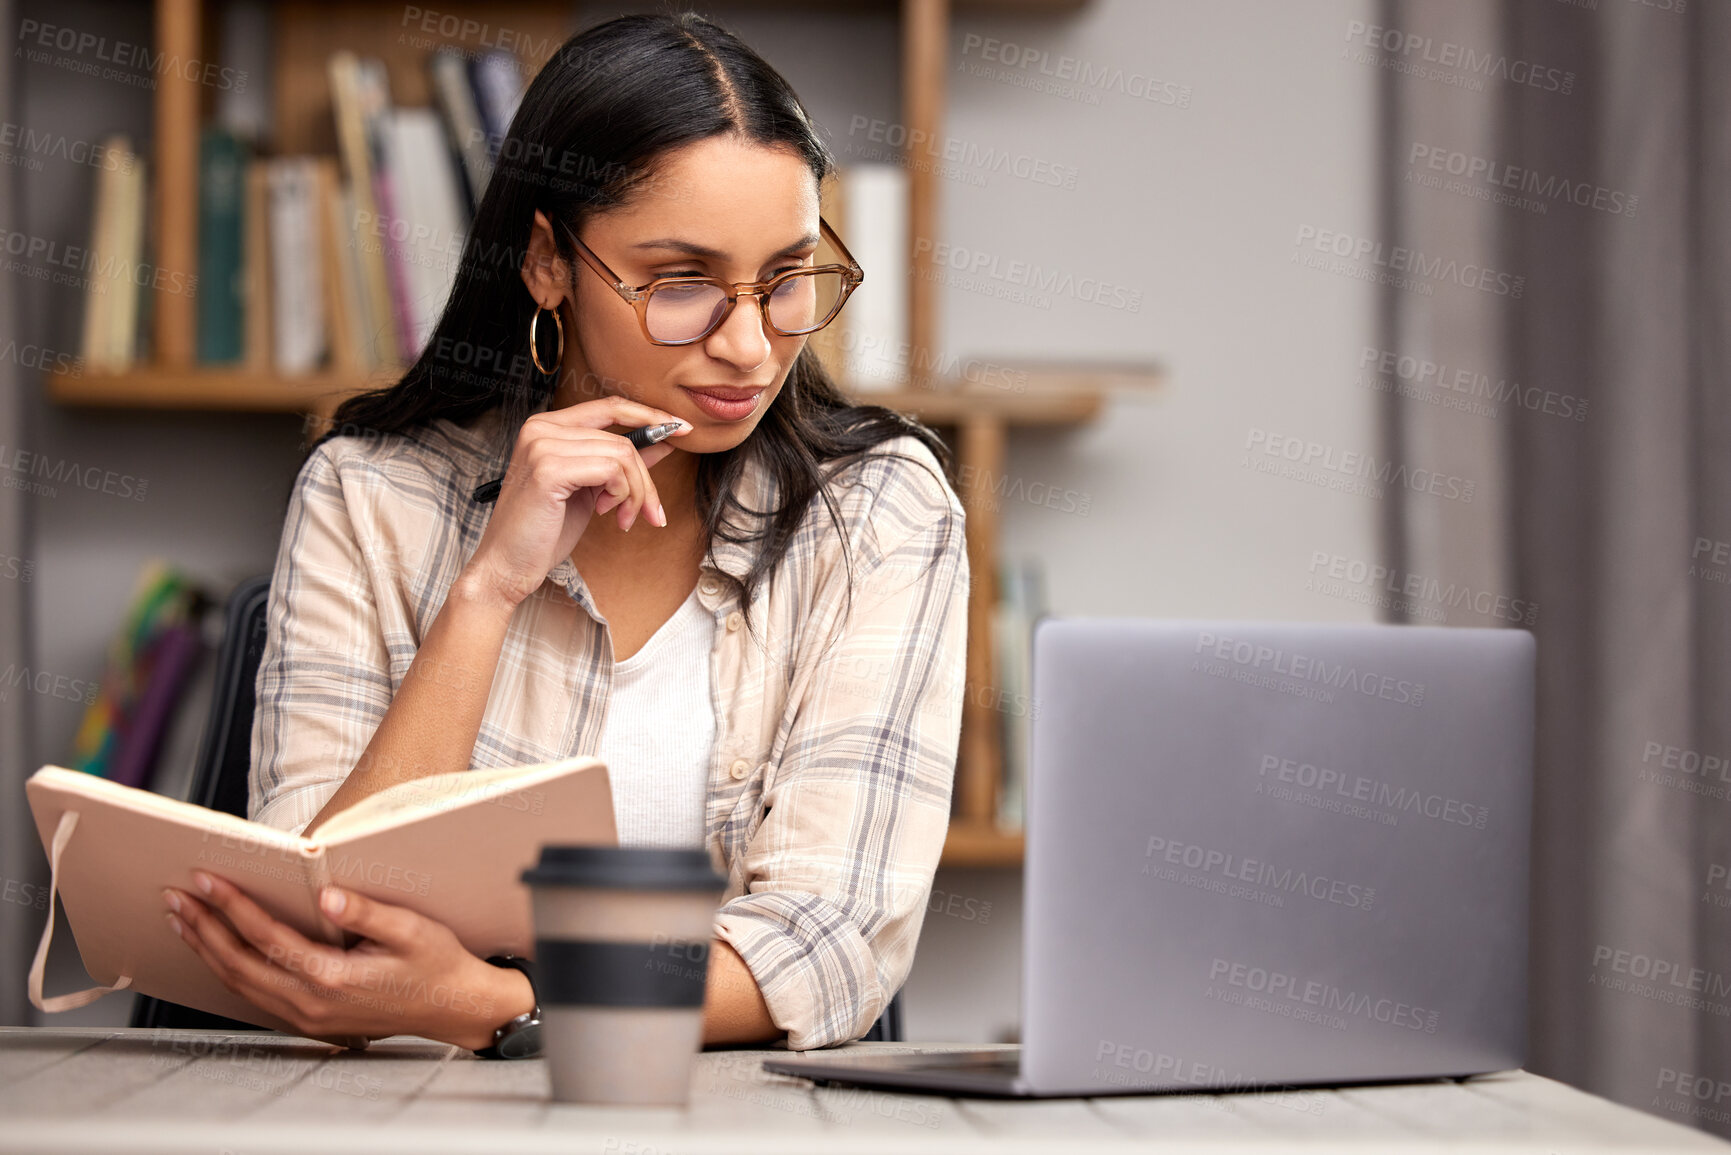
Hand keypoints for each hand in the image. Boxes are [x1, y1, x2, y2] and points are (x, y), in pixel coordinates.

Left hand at [162, 872, 531, 1050]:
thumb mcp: (411, 930)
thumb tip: (326, 895)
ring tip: (183, 921)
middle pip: (239, 963)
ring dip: (207, 950)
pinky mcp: (309, 1019)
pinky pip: (254, 995)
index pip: (266, 937)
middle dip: (203, 928)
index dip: (232, 906)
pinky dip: (228, 969)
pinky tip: (218, 951)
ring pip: (239, 983)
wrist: (454, 1007)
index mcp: (332, 977)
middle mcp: (311, 1002)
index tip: (206, 880)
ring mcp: (307, 1016)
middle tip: (175, 898)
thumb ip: (366, 912)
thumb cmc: (437, 965)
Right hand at [461, 396, 691, 608]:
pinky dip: (621, 495)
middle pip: (622, 439)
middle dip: (646, 480)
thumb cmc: (544, 532)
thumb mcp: (591, 491)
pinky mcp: (548, 469)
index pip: (610, 407)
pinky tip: (605, 515)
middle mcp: (541, 428)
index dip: (649, 415)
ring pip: (622, 455)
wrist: (507, 566)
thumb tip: (661, 443)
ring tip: (623, 518)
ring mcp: (542, 445)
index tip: (682, 429)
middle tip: (649, 513)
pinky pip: (611, 471)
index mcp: (548, 427)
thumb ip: (620, 464)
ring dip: (635, 493)